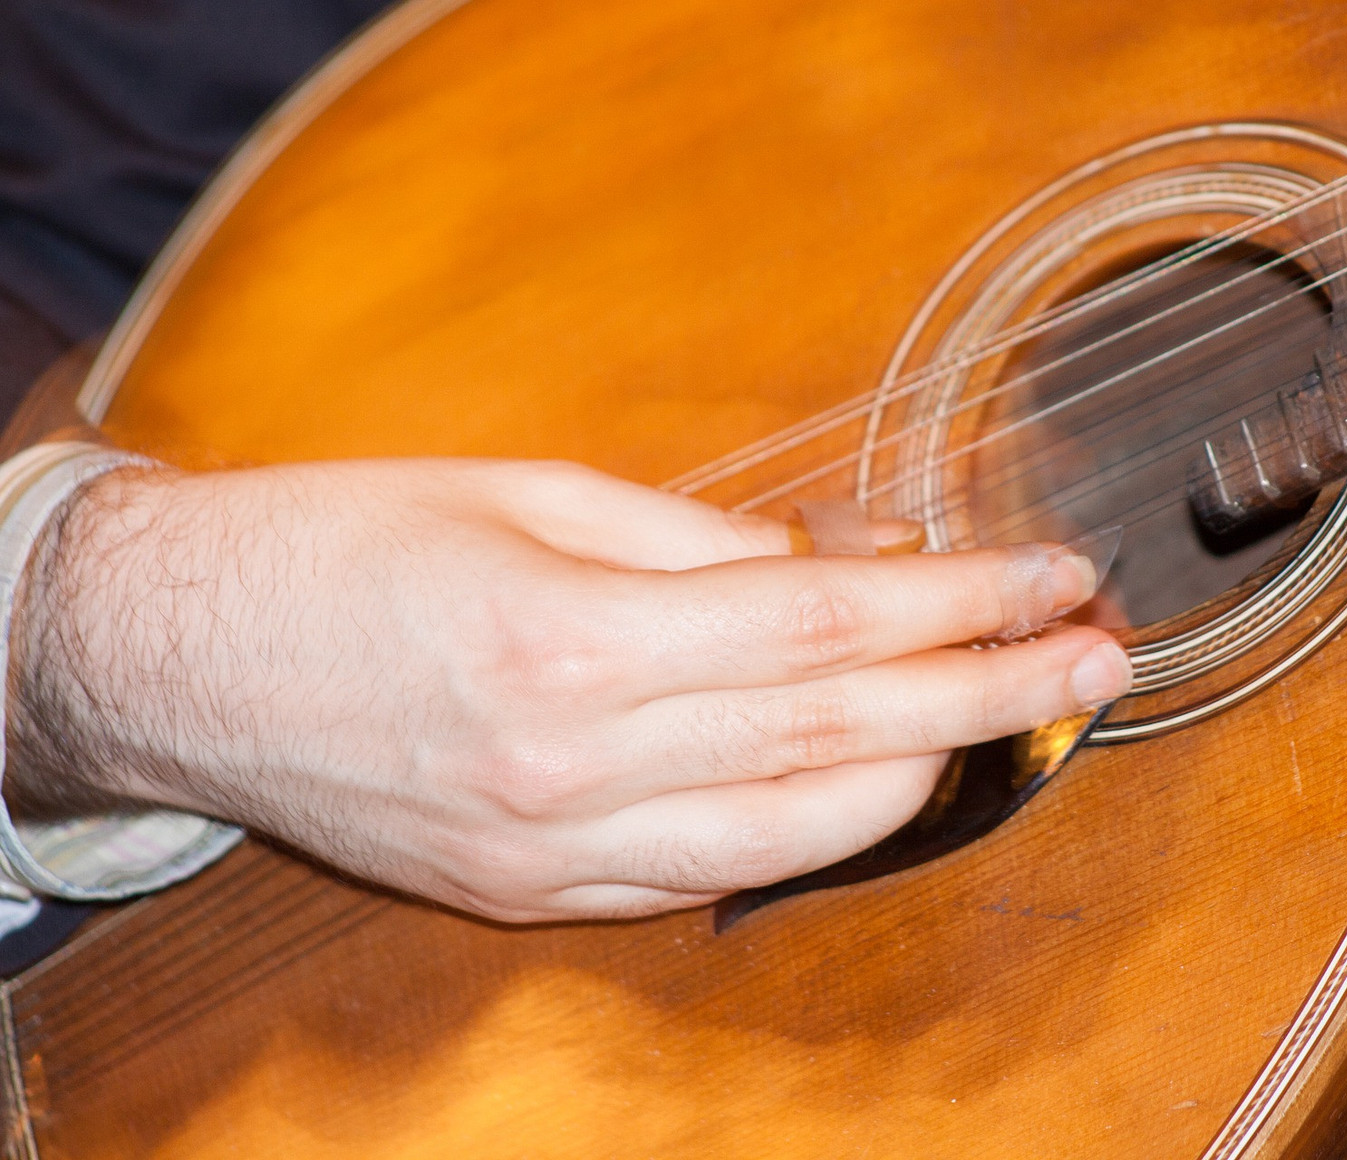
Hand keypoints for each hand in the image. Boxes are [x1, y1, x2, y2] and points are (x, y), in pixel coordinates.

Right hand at [3, 460, 1130, 920]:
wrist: (177, 658)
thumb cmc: (341, 543)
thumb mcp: (522, 492)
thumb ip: (696, 538)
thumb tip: (844, 561)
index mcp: (572, 640)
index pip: (826, 630)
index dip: (959, 603)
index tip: (1053, 576)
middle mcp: (575, 767)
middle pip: (838, 739)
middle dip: (988, 697)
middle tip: (1096, 657)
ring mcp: (556, 854)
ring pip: (796, 838)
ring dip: (928, 782)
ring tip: (1020, 725)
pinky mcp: (534, 899)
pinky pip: (708, 882)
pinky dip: (813, 839)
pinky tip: (884, 793)